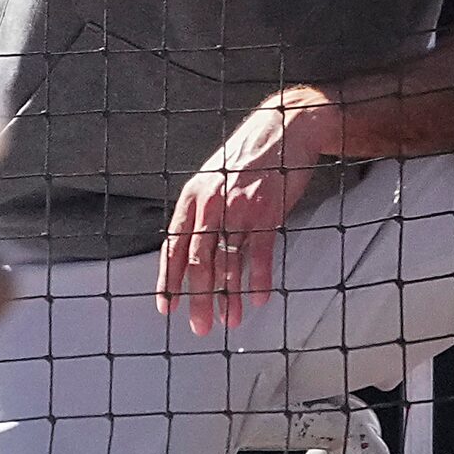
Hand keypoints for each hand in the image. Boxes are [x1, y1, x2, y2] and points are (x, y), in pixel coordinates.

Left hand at [156, 96, 340, 335]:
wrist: (286, 128)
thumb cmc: (249, 158)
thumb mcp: (214, 178)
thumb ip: (202, 211)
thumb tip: (191, 249)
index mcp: (193, 197)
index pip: (173, 246)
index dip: (169, 280)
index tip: (167, 306)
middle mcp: (212, 204)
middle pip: (199, 261)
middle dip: (198, 298)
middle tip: (199, 326)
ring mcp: (240, 208)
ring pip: (228, 262)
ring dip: (228, 296)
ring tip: (228, 320)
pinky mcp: (268, 211)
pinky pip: (260, 253)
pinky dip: (258, 280)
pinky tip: (256, 299)